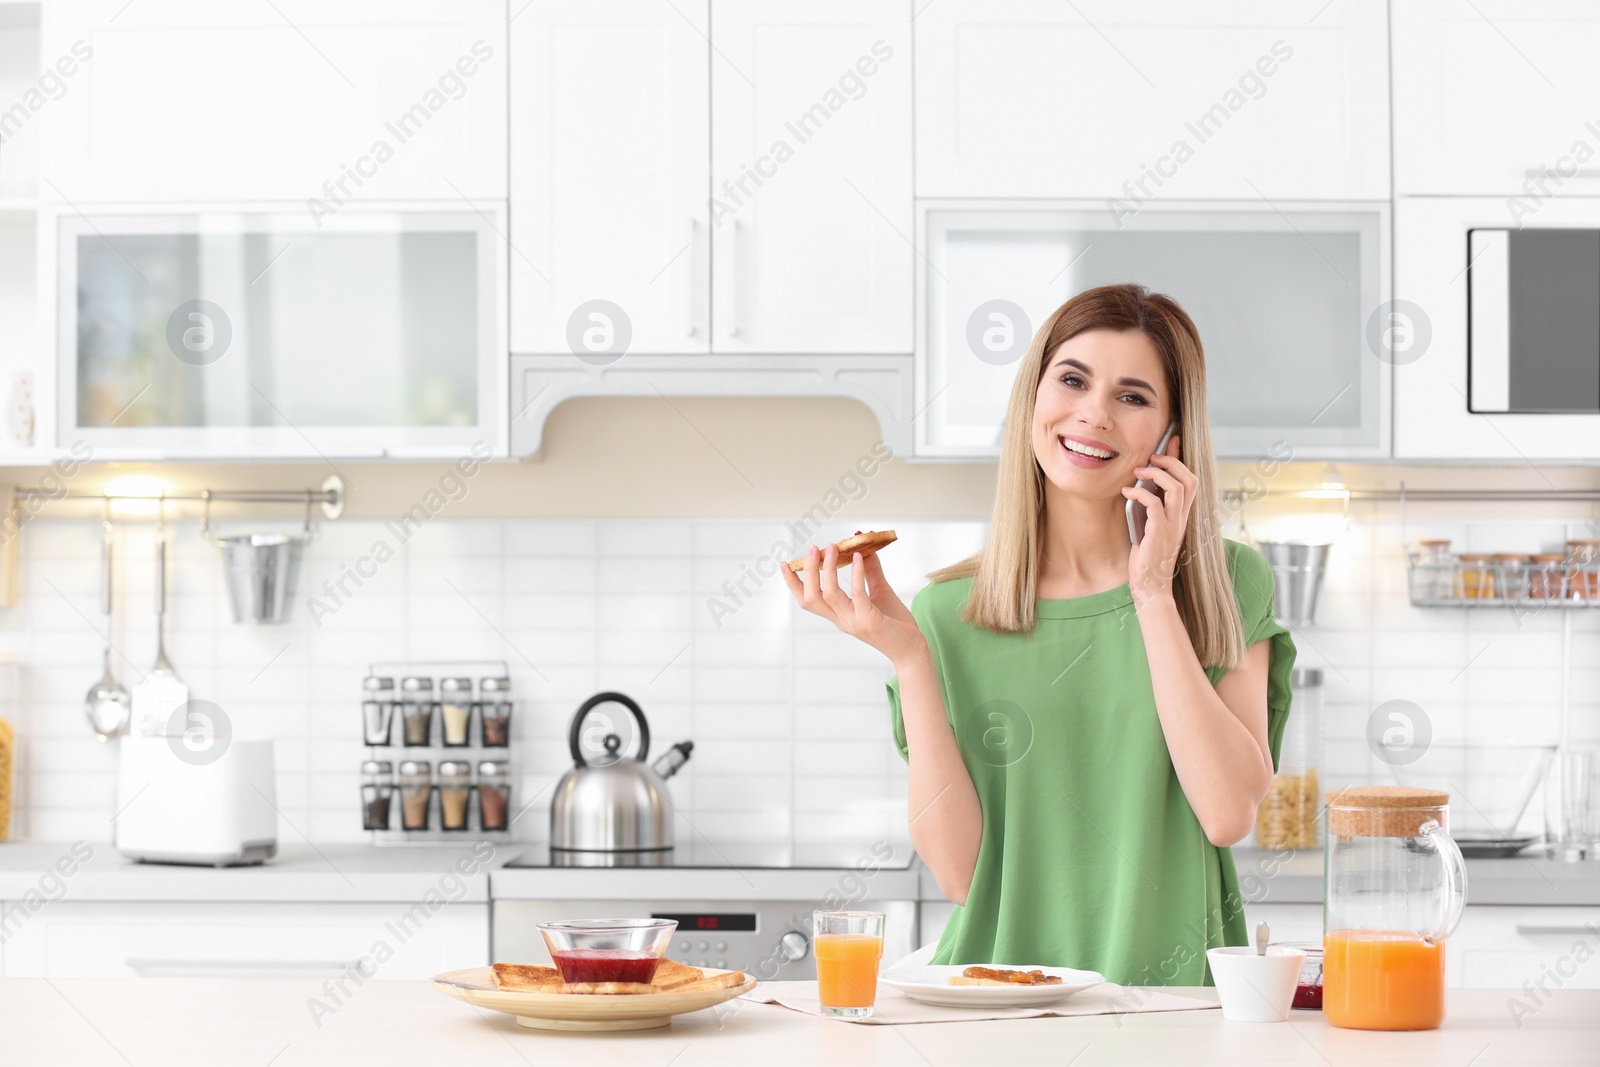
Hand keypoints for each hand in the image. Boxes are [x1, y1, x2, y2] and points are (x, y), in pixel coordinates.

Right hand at [781, 544, 929, 669]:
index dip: (794, 584)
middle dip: (807, 572)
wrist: (913, 649)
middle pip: (811, 598)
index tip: (784, 565)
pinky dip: (855, 573)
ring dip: (827, 569)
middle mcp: (842, 620)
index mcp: (839, 616)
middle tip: (812, 549)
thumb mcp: (880, 592)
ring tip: (832, 547)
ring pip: (829, 595)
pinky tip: (857, 556)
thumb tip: (862, 548)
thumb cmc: (896, 624)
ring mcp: (854, 621)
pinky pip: (857, 594)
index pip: (808, 601)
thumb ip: (870, 572)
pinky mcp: (869, 620)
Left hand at [1121, 433, 1196, 607]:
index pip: (1190, 480)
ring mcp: (1173, 526)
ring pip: (1178, 489)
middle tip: (1151, 457)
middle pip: (1190, 479)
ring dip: (1157, 475)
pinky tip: (1127, 492)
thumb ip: (1151, 506)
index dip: (1181, 458)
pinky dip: (1141, 493)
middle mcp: (1182, 518)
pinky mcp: (1159, 534)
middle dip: (1172, 462)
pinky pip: (1155, 505)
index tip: (1171, 440)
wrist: (1150, 587)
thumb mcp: (1150, 525)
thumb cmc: (1147, 558)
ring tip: (1138, 472)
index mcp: (1182, 515)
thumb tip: (1141, 484)